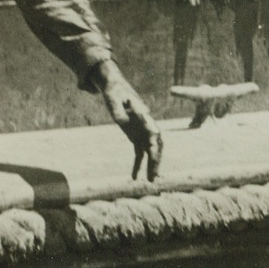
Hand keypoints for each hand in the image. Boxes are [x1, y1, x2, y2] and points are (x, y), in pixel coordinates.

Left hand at [94, 60, 162, 180]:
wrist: (112, 86)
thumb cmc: (113, 91)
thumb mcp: (112, 98)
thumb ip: (118, 110)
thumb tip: (122, 121)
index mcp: (143, 114)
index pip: (152, 129)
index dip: (155, 141)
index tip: (154, 151)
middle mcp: (146, 123)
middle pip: (155, 144)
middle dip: (156, 160)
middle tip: (154, 175)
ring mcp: (141, 130)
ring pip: (150, 150)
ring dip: (151, 165)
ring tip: (149, 181)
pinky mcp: (135, 135)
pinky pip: (139, 152)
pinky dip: (138, 164)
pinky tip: (134, 177)